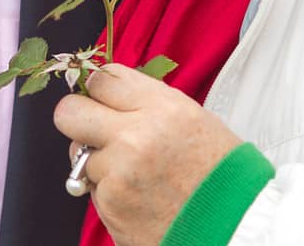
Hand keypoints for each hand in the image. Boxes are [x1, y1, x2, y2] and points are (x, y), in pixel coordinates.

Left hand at [54, 64, 244, 245]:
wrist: (233, 225)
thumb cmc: (220, 173)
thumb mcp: (194, 119)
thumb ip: (150, 104)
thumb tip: (115, 96)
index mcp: (163, 108)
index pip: (103, 79)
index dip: (99, 88)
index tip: (103, 97)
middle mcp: (135, 136)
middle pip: (70, 111)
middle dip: (78, 117)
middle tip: (93, 127)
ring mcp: (118, 173)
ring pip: (78, 153)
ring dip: (97, 159)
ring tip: (131, 170)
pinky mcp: (110, 205)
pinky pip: (92, 187)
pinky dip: (108, 189)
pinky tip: (136, 193)